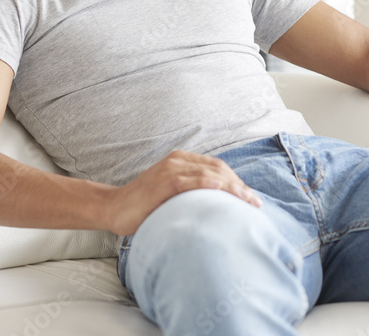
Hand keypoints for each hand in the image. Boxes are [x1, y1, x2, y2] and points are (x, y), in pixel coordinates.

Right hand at [105, 150, 260, 235]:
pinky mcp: (162, 182)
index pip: (217, 167)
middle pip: (218, 168)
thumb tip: (217, 206)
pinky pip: (188, 180)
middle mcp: (178, 160)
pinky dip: (207, 183)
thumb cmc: (144, 205)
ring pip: (209, 173)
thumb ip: (192, 193)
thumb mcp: (172, 194)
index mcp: (182, 160)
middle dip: (239, 185)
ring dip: (231, 186)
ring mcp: (170, 169)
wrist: (114, 208)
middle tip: (254, 203)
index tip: (250, 198)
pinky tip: (221, 188)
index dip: (237, 181)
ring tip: (246, 200)